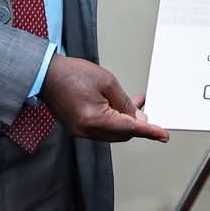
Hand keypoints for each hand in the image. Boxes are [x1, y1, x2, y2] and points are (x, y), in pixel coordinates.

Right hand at [40, 54, 168, 141]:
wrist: (47, 75)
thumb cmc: (72, 74)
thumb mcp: (107, 82)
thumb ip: (125, 103)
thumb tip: (138, 118)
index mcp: (94, 120)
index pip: (130, 129)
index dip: (149, 132)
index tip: (163, 135)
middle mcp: (87, 131)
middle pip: (123, 134)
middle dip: (137, 123)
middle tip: (144, 106)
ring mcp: (81, 132)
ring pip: (114, 133)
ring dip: (125, 120)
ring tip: (132, 102)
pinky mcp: (79, 128)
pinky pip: (103, 129)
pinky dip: (114, 120)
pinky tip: (117, 106)